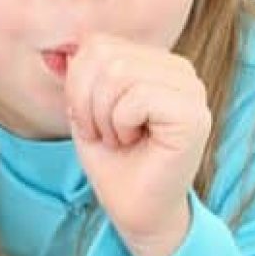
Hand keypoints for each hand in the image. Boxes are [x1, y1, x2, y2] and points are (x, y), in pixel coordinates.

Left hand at [63, 32, 211, 255]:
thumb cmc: (114, 163)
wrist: (135, 211)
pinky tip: (134, 143)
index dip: (79, 85)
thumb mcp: (86, 109)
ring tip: (120, 139)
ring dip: (103, 116)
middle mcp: (179, 69)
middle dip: (87, 102)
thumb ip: (80, 74)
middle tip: (104, 134)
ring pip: (118, 74)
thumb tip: (60, 50)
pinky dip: (121, 125)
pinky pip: (136, 97)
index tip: (92, 121)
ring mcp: (191, 90)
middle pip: (105, 55)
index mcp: (156, 62)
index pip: (98, 44)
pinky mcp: (194, 114)